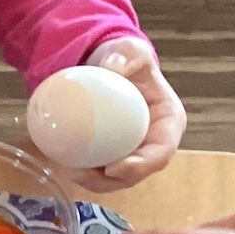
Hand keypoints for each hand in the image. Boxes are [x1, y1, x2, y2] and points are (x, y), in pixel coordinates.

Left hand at [79, 35, 184, 188]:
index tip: (113, 168)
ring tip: (72, 172)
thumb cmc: (126, 60)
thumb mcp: (130, 51)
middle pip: (139, 173)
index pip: (161, 152)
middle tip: (83, 173)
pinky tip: (66, 166)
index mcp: (169, 123)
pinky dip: (86, 173)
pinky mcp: (116, 153)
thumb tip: (113, 67)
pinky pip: (102, 170)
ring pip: (119, 178)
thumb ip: (128, 55)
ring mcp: (136, 151)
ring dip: (96, 182)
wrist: (110, 66)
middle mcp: (155, 142)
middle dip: (113, 181)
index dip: (141, 166)